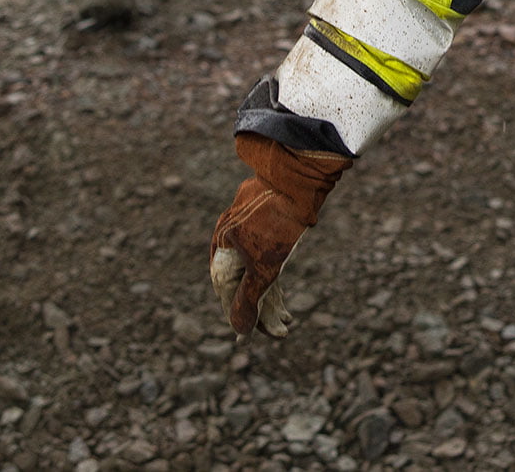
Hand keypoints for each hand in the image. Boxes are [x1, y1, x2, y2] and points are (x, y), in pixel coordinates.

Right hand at [209, 135, 349, 336]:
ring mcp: (243, 234)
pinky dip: (272, 278)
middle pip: (242, 287)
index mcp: (221, 254)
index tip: (253, 337)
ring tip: (288, 320)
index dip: (242, 318)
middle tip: (282, 331)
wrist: (294, 177)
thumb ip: (249, 301)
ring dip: (270, 299)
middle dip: (262, 311)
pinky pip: (262, 259)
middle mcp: (227, 244)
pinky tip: (284, 295)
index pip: (228, 298)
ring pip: (253, 274)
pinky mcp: (260, 226)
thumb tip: (240, 331)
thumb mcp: (264, 269)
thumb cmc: (276, 223)